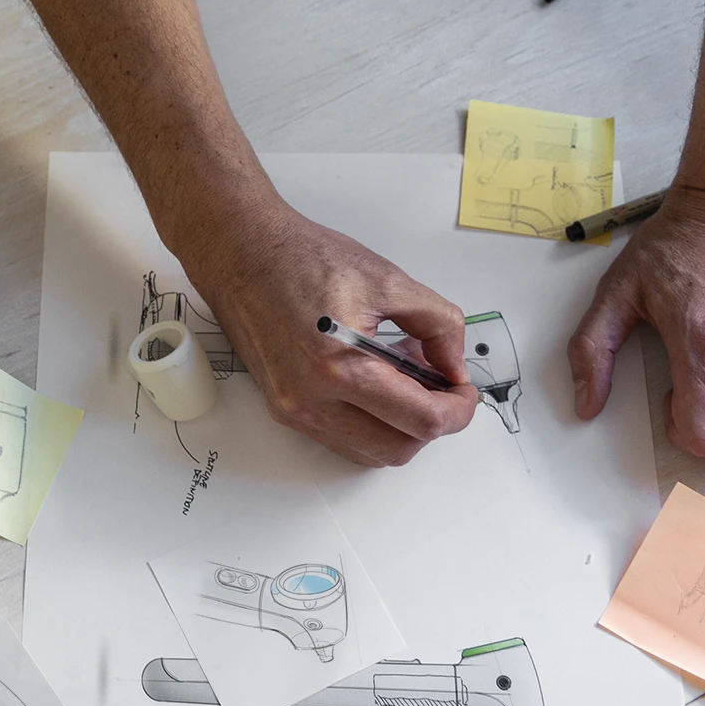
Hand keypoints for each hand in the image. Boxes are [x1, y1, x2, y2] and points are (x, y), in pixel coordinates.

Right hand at [173, 193, 479, 465]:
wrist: (240, 253)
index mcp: (339, 367)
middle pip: (397, 449)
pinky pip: (341, 439)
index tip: (464, 391)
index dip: (457, 411)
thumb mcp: (387, 279)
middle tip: (442, 388)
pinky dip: (370, 423)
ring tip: (405, 380)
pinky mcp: (284, 408)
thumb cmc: (301, 258)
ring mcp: (293, 410)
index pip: (421, 420)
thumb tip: (454, 364)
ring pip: (369, 452)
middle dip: (432, 424)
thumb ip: (437, 324)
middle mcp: (311, 400)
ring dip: (400, 428)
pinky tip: (376, 384)